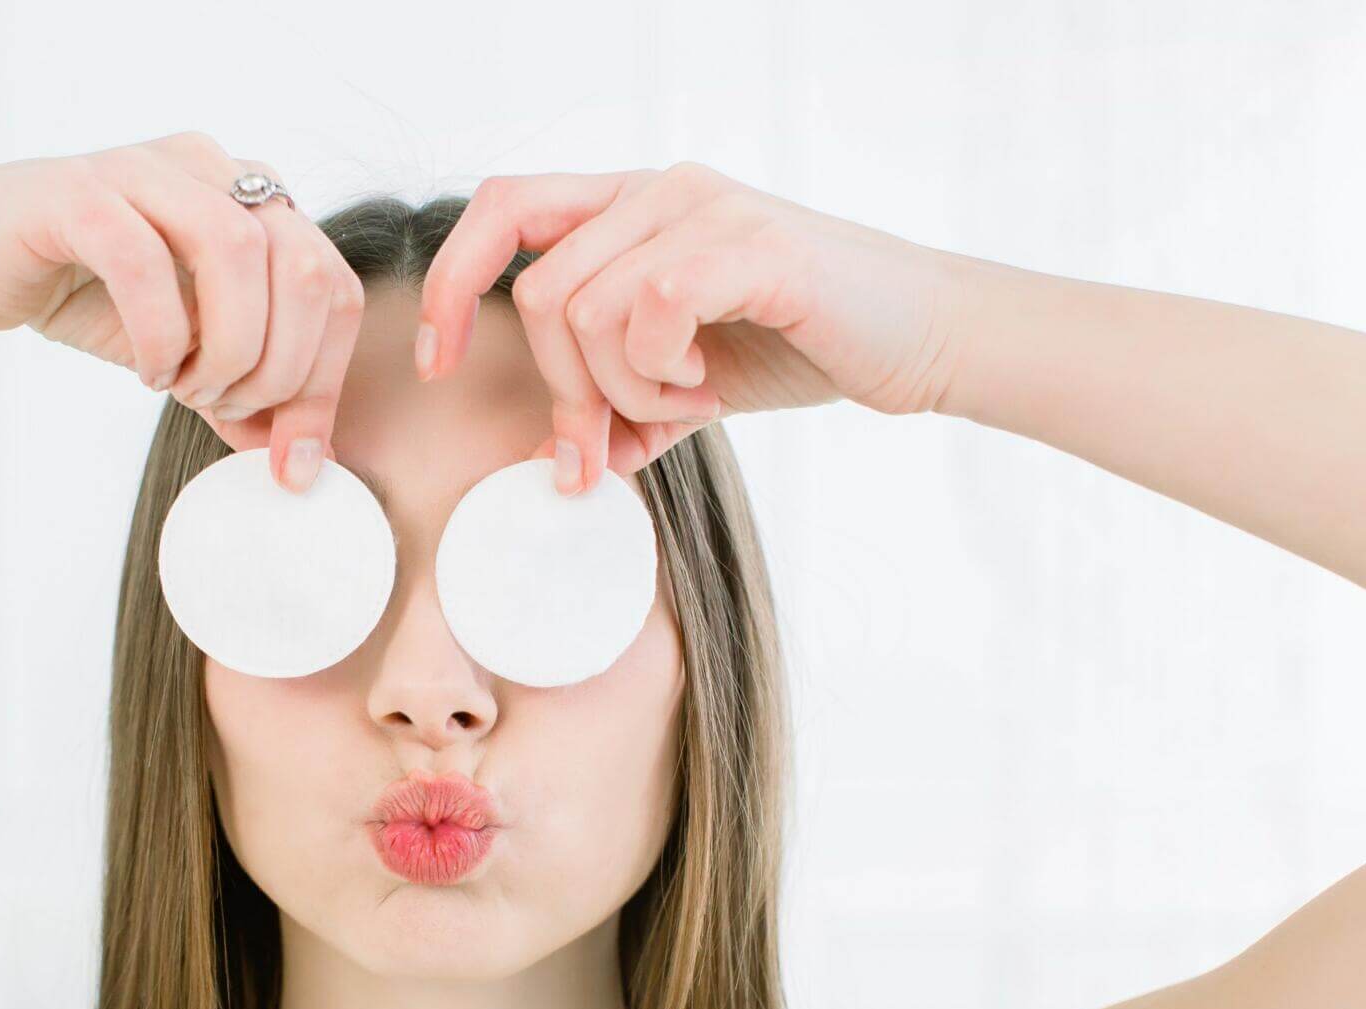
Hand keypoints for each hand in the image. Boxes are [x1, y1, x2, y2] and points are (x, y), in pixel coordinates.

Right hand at [0, 131, 363, 489]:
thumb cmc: (82, 294)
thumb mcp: (182, 352)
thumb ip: (243, 393)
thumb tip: (300, 461)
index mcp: (251, 197)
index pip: (334, 287)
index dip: (326, 381)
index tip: (290, 456)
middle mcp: (210, 167)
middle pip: (306, 267)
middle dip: (281, 369)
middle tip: (224, 408)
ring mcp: (144, 168)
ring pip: (238, 253)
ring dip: (227, 348)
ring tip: (187, 387)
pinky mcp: (76, 190)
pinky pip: (143, 260)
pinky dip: (159, 333)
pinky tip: (146, 370)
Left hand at [416, 163, 967, 492]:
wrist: (925, 337)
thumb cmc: (806, 343)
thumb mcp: (689, 382)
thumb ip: (620, 408)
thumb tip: (558, 462)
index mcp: (632, 207)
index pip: (502, 208)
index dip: (450, 282)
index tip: (440, 361)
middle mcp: (660, 190)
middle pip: (537, 292)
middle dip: (562, 390)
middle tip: (609, 439)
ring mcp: (706, 208)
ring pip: (585, 310)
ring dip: (622, 388)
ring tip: (684, 402)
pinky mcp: (750, 245)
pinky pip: (651, 309)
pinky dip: (662, 372)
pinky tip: (708, 386)